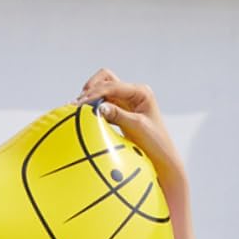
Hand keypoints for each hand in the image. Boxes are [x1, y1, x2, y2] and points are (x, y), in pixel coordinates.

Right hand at [73, 68, 185, 187]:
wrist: (162, 159)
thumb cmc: (155, 143)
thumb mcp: (137, 127)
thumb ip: (118, 115)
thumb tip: (99, 107)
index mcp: (141, 92)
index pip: (113, 85)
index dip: (95, 93)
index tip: (80, 104)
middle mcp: (133, 93)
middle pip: (106, 80)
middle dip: (91, 89)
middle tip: (77, 105)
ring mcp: (126, 102)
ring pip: (103, 91)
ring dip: (91, 98)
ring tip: (77, 110)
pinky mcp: (121, 112)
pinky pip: (104, 104)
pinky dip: (94, 108)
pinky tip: (84, 116)